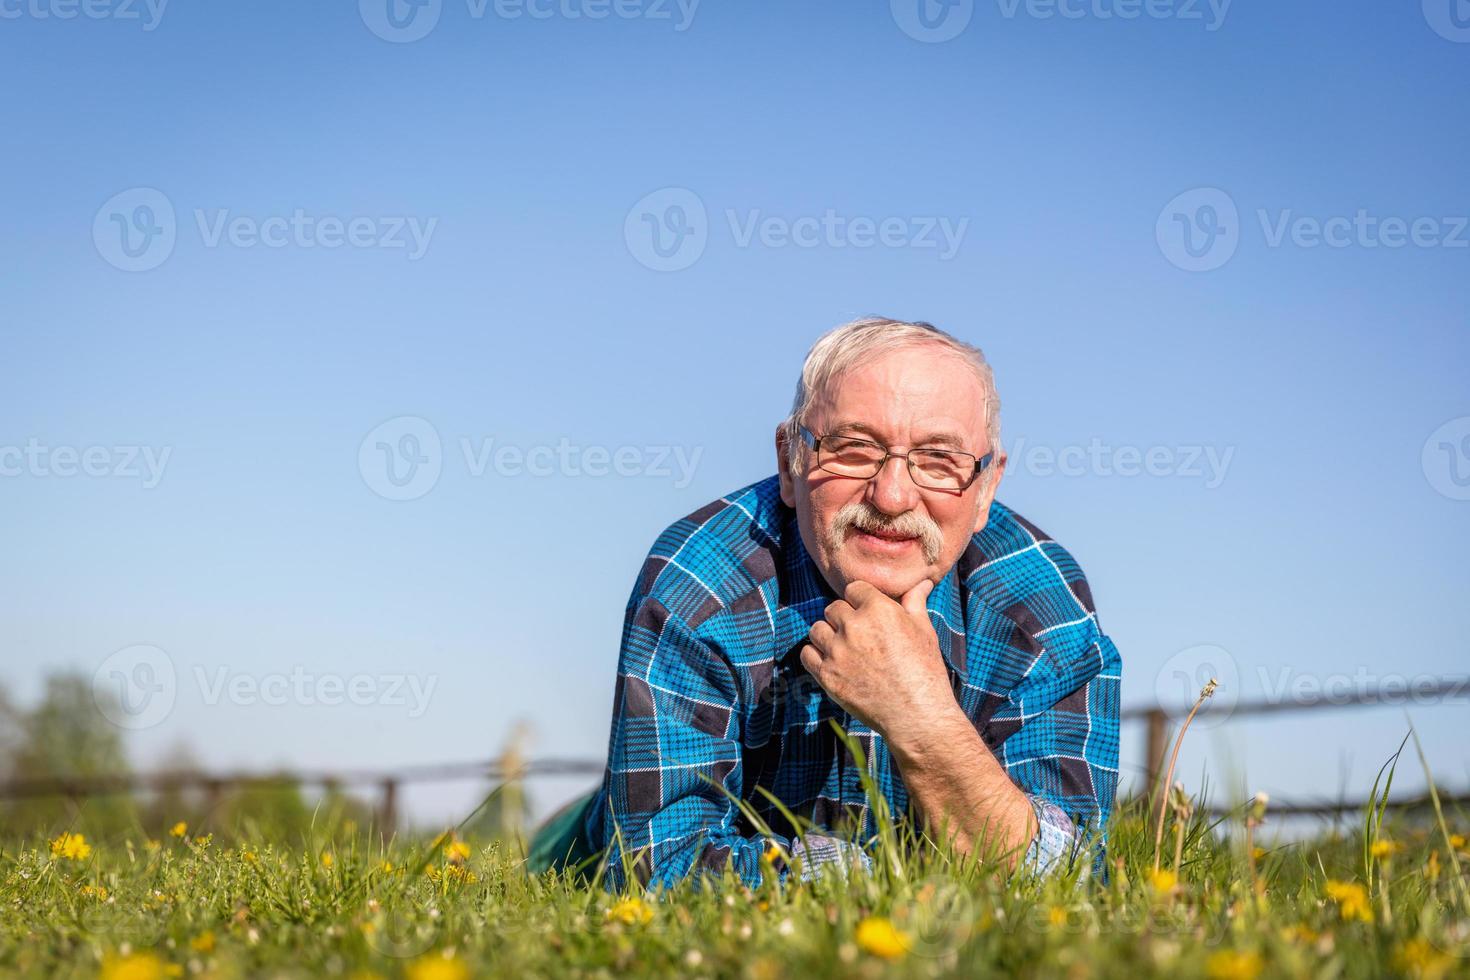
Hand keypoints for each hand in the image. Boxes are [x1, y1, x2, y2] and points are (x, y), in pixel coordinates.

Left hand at [801, 579, 957, 745]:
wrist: (916, 715)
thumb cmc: (924, 671)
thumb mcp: (924, 630)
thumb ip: (915, 602)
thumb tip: (922, 581)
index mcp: (878, 609)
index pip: (854, 589)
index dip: (861, 601)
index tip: (867, 613)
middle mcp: (854, 626)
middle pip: (833, 608)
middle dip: (844, 618)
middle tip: (858, 635)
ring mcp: (837, 651)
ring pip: (817, 629)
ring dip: (827, 635)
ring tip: (844, 648)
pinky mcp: (826, 675)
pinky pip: (806, 654)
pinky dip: (815, 655)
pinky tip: (830, 661)